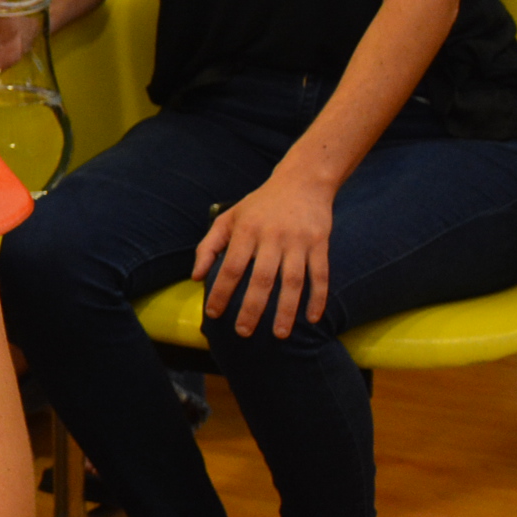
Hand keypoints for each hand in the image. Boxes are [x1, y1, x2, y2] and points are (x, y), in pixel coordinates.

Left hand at [195, 168, 336, 337]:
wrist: (302, 182)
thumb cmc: (259, 205)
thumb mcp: (228, 218)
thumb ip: (208, 246)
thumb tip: (196, 277)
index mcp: (246, 230)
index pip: (232, 267)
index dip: (221, 292)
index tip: (213, 314)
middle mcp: (272, 237)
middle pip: (262, 279)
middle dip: (252, 308)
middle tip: (243, 332)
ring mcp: (299, 242)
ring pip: (293, 282)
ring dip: (286, 310)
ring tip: (279, 334)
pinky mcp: (320, 244)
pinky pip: (320, 275)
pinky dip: (318, 298)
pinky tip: (312, 319)